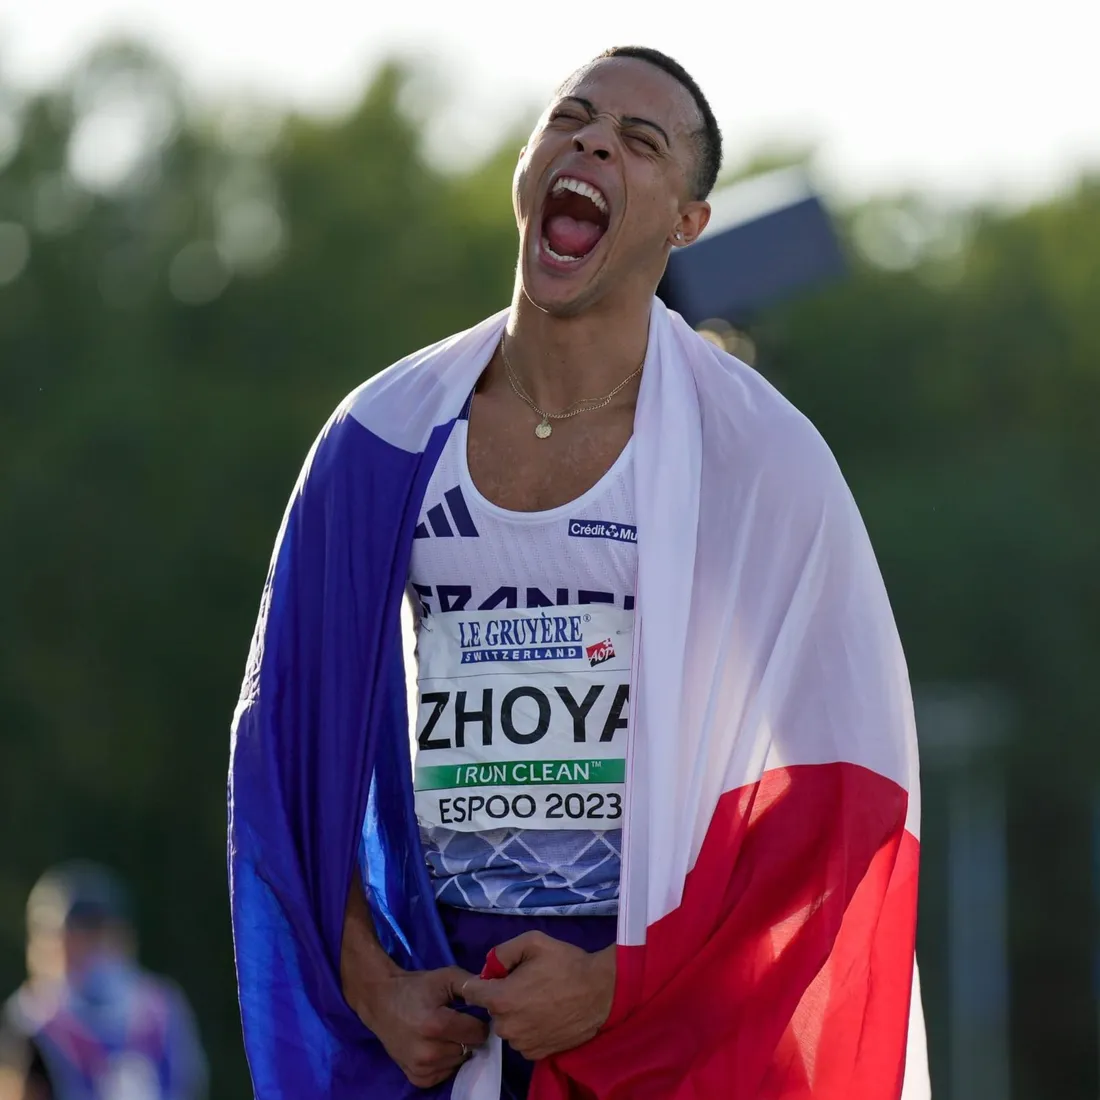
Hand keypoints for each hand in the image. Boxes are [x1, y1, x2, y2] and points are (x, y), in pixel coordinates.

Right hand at [348, 965, 488, 1088]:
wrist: (381, 1001)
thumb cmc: (415, 987)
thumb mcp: (444, 977)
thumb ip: (471, 985)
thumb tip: (494, 995)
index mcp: (437, 1025)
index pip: (478, 1033)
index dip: (478, 1021)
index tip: (470, 1014)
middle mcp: (429, 1052)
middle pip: (469, 1048)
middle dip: (467, 1036)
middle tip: (455, 1022)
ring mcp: (421, 1067)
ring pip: (458, 1062)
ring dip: (457, 1049)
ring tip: (444, 1033)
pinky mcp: (416, 1077)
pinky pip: (444, 1074)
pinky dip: (445, 1062)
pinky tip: (436, 1046)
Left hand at [460, 933, 614, 1059]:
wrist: (601, 993)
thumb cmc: (566, 964)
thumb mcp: (533, 942)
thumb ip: (502, 952)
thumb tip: (489, 967)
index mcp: (500, 999)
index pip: (471, 992)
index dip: (482, 980)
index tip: (498, 975)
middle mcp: (506, 1027)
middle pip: (491, 1009)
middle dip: (502, 996)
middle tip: (528, 984)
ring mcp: (521, 1044)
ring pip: (507, 1025)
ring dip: (515, 1014)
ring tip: (540, 1000)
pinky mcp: (536, 1054)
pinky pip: (521, 1039)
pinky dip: (528, 1028)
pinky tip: (546, 1015)